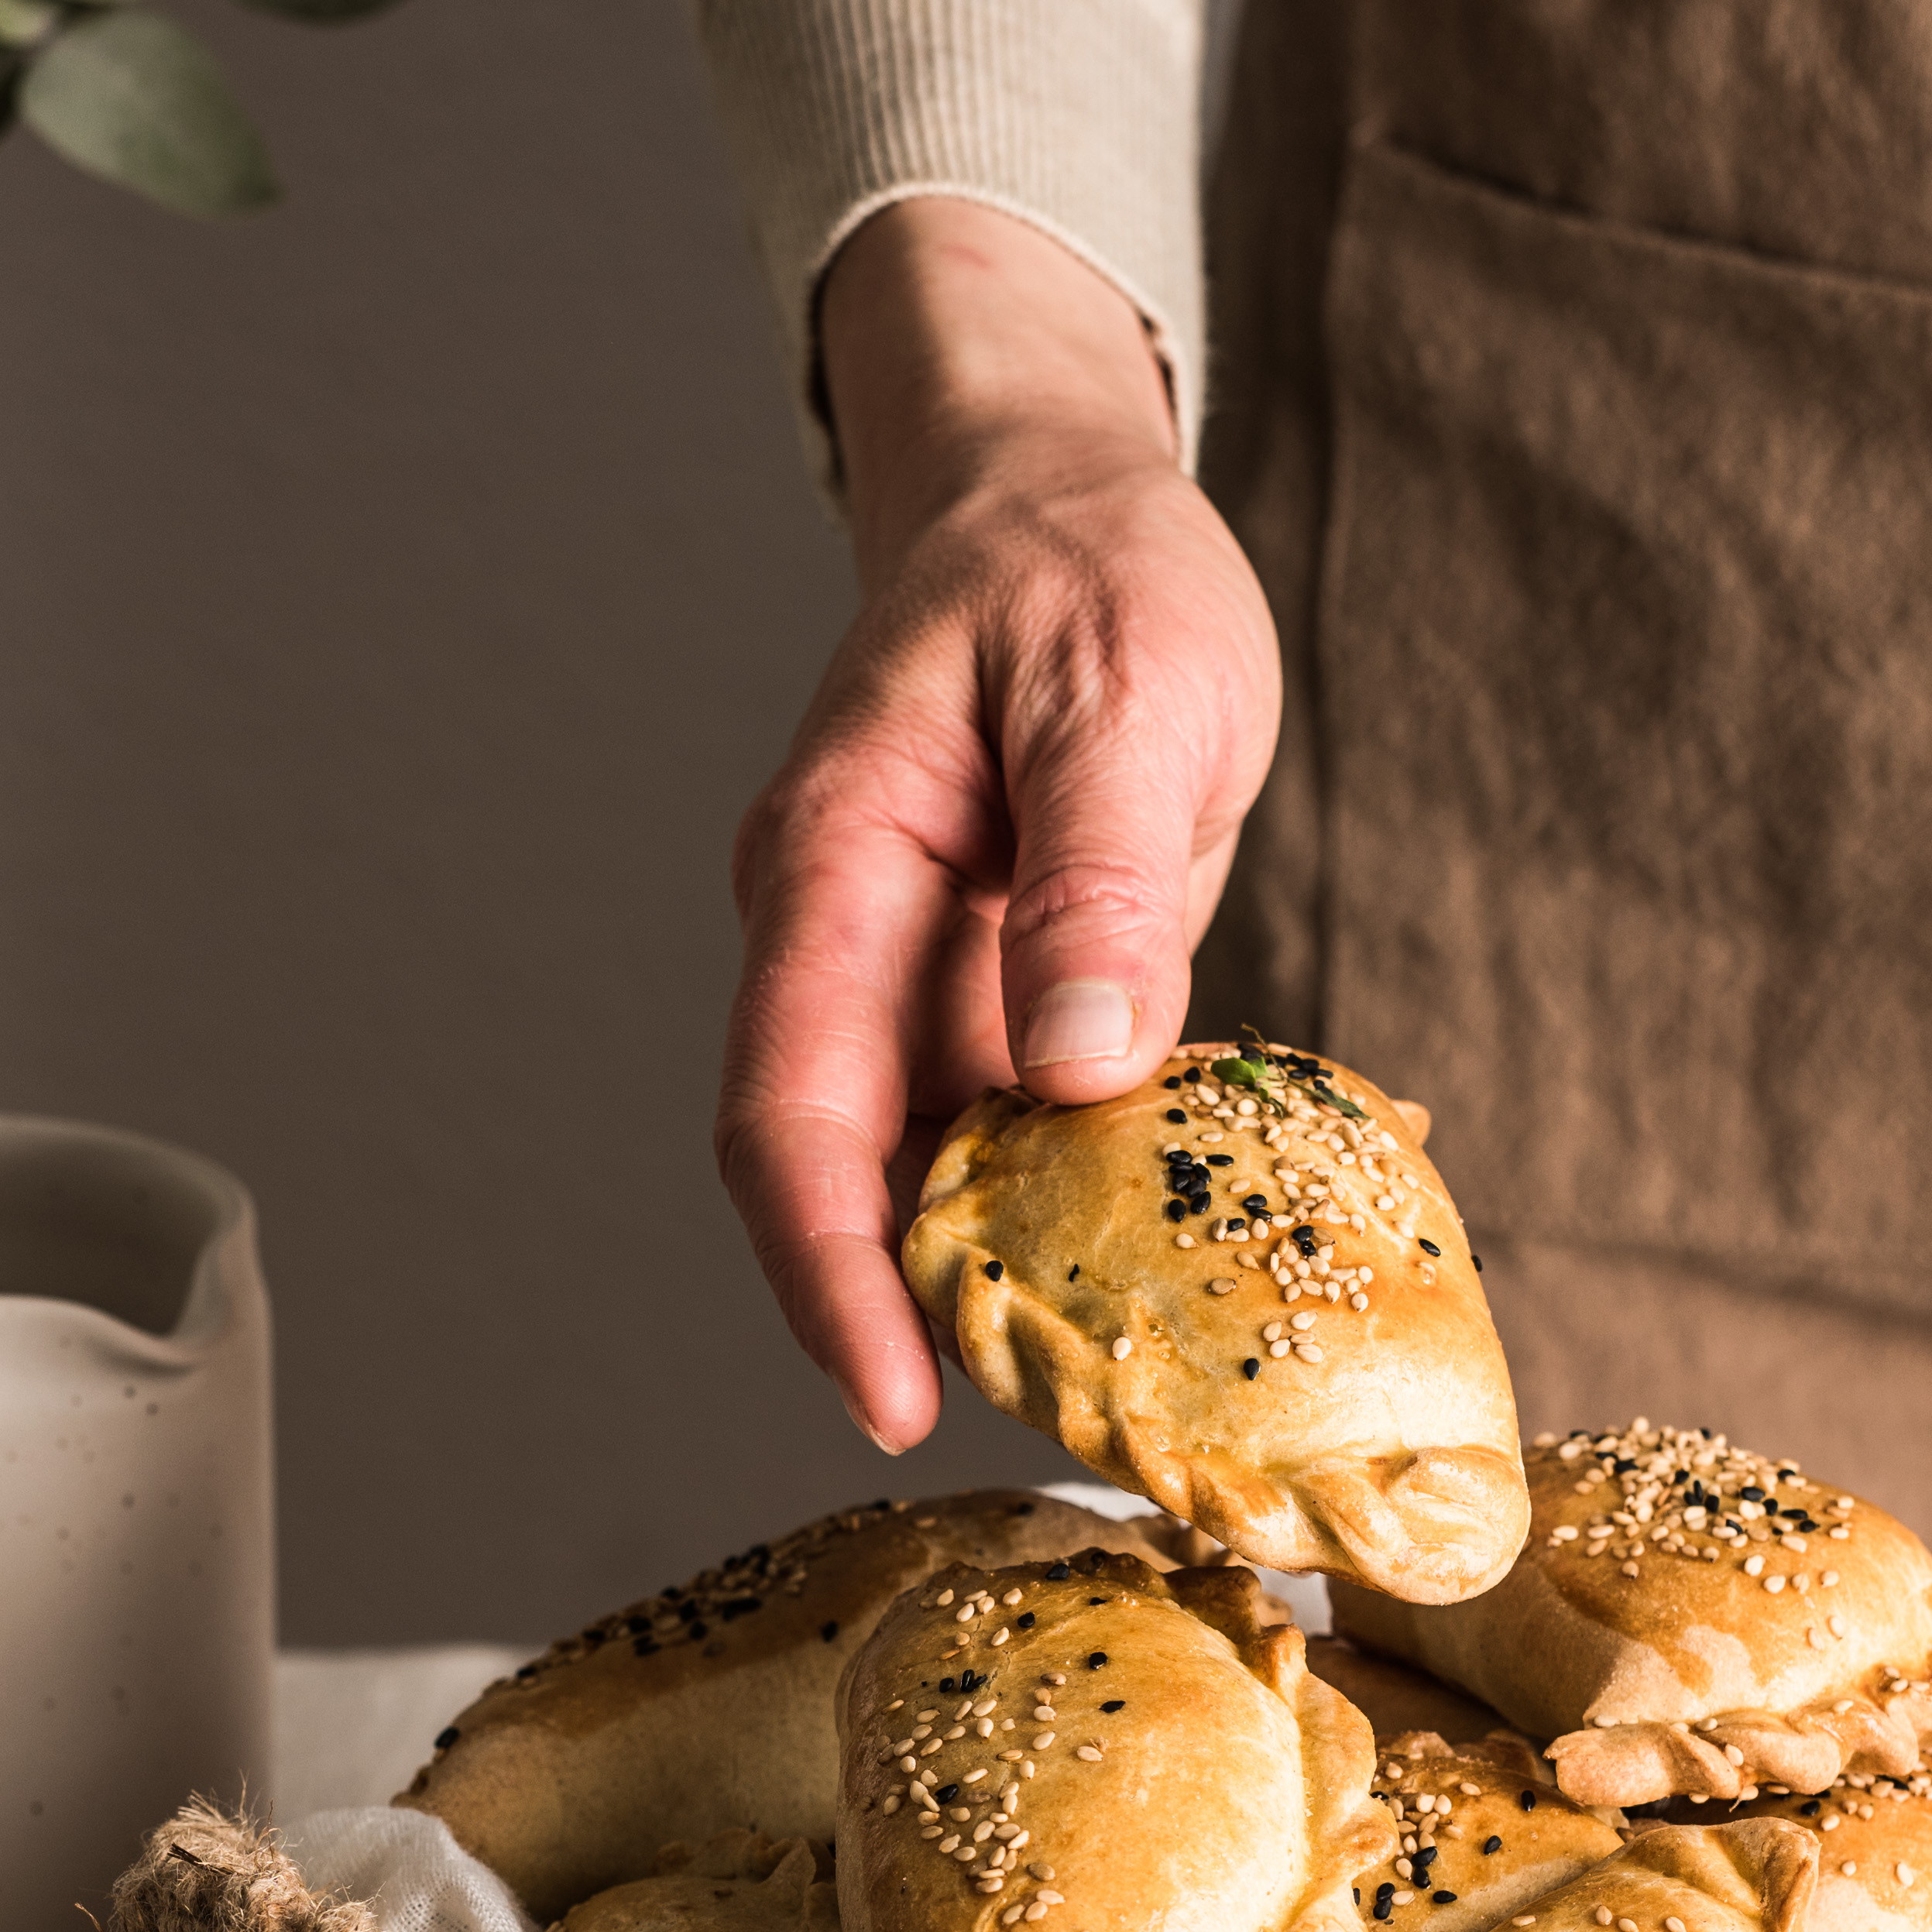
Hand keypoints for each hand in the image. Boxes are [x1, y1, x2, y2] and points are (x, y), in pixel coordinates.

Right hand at [718, 197, 1281, 1449]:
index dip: (830, 1271)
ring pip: (916, 1171)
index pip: (794, 1108)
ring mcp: (903, 974)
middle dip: (901, 1318)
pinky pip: (998, 1134)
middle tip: (1034, 1432)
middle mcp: (840, 939)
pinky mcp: (979, 995)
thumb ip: (1098, 880)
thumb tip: (1078, 1071)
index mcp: (837, 863)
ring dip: (986, 1283)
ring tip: (1098, 1395)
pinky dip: (1054, 1214)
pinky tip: (1137, 1280)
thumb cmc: (1089, 566)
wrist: (1060, 499)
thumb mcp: (1129, 692)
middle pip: (833, 1172)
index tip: (894, 1396)